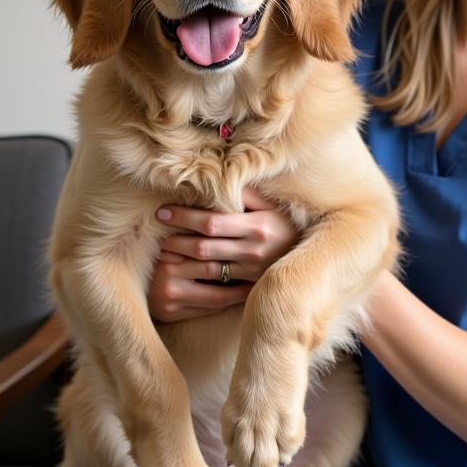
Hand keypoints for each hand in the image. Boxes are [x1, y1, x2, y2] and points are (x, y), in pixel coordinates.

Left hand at [148, 187, 299, 322]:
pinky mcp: (249, 286)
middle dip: (176, 239)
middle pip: (204, 246)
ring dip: (181, 260)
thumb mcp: (271, 206)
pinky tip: (180, 270)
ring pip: (206, 268)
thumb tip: (220, 180)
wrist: (310, 257)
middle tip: (156, 232)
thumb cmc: (285, 225)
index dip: (184, 217)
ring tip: (161, 251)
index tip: (162, 212)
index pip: (212, 222)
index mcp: (258, 226)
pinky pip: (216, 284)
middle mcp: (253, 250)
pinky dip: (195, 276)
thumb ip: (247, 194)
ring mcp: (251, 271)